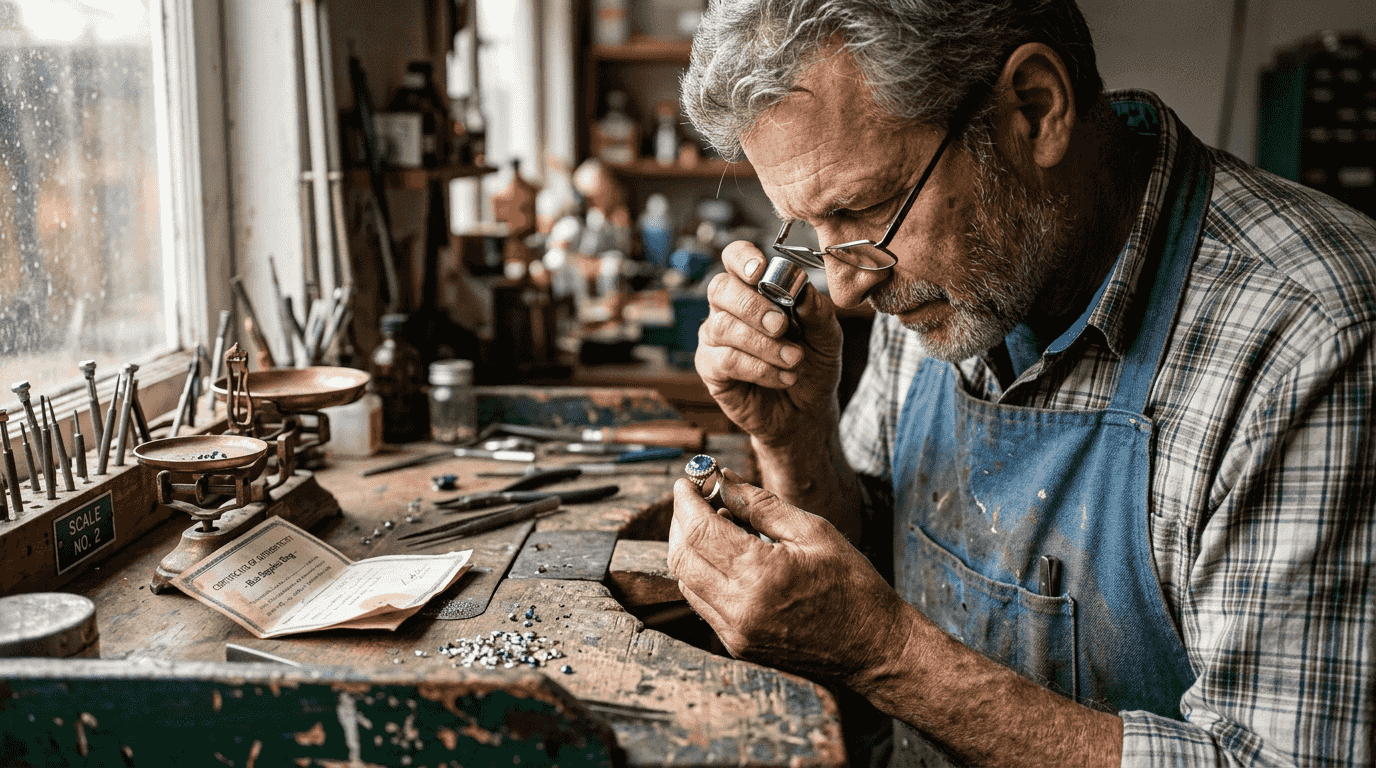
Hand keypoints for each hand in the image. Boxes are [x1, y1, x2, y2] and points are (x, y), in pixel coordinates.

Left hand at [668, 471, 907, 684]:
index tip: (688, 480)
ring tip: (717, 523)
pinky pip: (702, 603)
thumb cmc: (853, 587)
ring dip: (689, 547)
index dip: (686, 500)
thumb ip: (761, 505)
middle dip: (681, 521)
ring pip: (686, 581)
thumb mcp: (813, 532)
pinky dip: (702, 573)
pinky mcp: (736, 645)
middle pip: (681, 556)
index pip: (700, 530)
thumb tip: (724, 480)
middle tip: (696, 497)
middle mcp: (739, 608)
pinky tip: (725, 556)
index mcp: (761, 575)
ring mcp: (734, 632)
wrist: (873, 649)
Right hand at [696, 241, 843, 445]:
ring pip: (723, 327)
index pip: (735, 258)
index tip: (760, 270)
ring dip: (764, 345)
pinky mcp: (711, 369)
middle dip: (752, 306)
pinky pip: (726, 360)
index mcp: (754, 288)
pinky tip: (784, 377)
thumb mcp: (827, 338)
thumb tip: (803, 291)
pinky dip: (760, 368)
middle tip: (782, 326)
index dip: (742, 258)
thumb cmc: (813, 366)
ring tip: (794, 360)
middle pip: (720, 289)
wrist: (807, 411)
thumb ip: (818, 312)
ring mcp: (716, 338)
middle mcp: (728, 308)